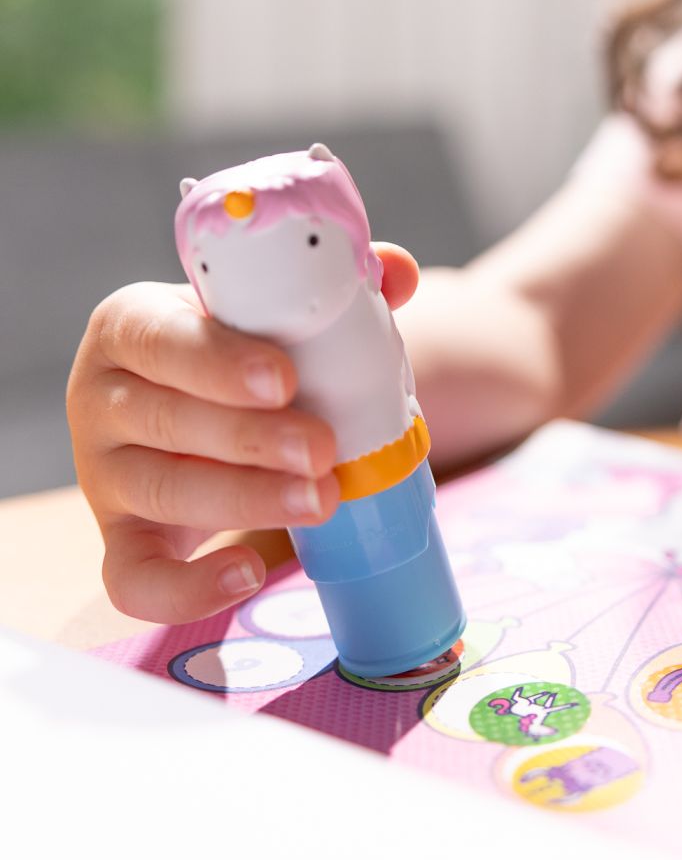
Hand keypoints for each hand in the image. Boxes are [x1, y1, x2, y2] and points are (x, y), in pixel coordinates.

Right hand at [68, 243, 419, 623]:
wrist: (229, 410)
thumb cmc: (257, 349)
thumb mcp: (283, 312)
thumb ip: (340, 285)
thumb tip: (399, 271)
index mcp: (134, 325)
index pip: (160, 338)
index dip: (217, 360)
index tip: (284, 380)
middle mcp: (103, 398)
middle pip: (163, 418)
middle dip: (249, 439)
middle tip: (324, 448)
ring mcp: (105, 474)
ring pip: (159, 491)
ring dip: (244, 499)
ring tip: (322, 498)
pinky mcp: (122, 537)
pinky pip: (133, 577)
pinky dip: (184, 588)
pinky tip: (249, 573)